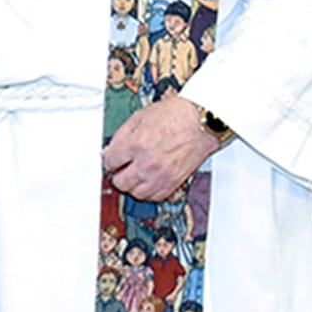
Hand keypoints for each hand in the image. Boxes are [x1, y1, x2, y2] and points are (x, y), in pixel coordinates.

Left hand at [102, 95, 218, 201]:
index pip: (110, 161)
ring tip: (134, 174)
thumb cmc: (176, 115)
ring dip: (132, 184)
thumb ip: (122, 134)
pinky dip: (148, 191)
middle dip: (118, 173)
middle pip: (120, 182)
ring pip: (136, 193)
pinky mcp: (174, 183)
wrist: (202, 122)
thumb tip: (110, 149)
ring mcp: (161, 175)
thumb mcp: (140, 116)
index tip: (112, 158)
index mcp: (136, 143)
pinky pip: (154, 197)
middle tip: (121, 167)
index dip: (109, 158)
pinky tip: (148, 180)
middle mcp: (147, 162)